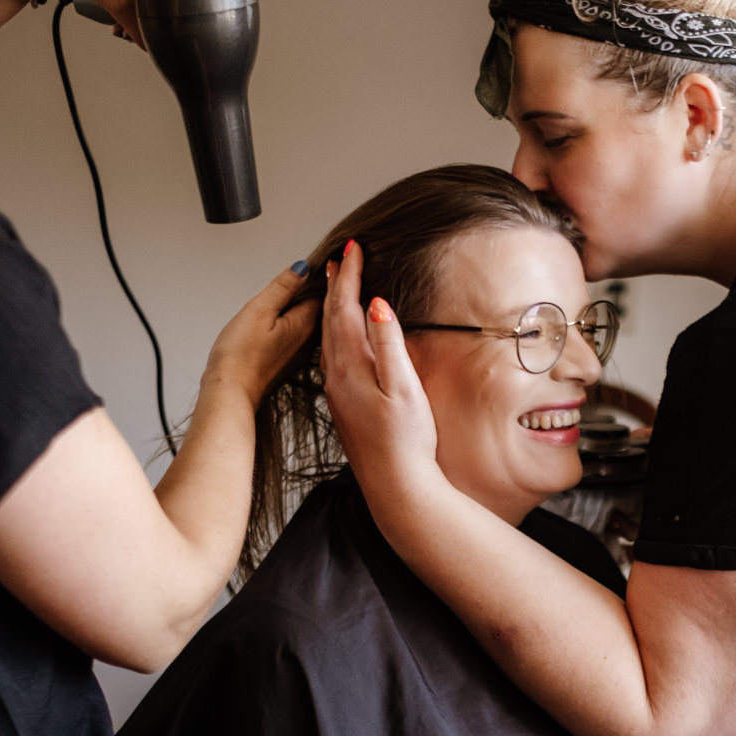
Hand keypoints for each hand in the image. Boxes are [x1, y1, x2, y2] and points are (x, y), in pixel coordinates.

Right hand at [202, 265, 320, 411]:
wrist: (231, 393)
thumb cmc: (240, 356)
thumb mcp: (259, 309)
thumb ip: (284, 286)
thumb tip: (303, 268)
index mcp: (307, 323)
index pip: (320, 291)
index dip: (308, 278)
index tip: (296, 272)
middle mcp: (310, 341)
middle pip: (314, 307)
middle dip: (301, 295)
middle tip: (283, 287)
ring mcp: (300, 355)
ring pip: (302, 323)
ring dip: (292, 313)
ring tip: (273, 308)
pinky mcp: (288, 364)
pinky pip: (293, 338)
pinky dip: (285, 329)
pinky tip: (270, 330)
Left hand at [321, 241, 439, 497]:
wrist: (396, 487)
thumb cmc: (405, 443)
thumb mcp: (404, 388)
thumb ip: (389, 343)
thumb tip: (376, 304)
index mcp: (352, 367)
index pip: (346, 309)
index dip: (350, 276)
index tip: (354, 248)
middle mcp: (338, 376)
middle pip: (332, 319)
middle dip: (337, 285)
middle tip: (342, 258)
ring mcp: (338, 391)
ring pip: (329, 337)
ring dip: (333, 308)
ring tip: (338, 286)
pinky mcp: (343, 404)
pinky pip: (333, 356)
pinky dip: (336, 333)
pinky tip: (341, 335)